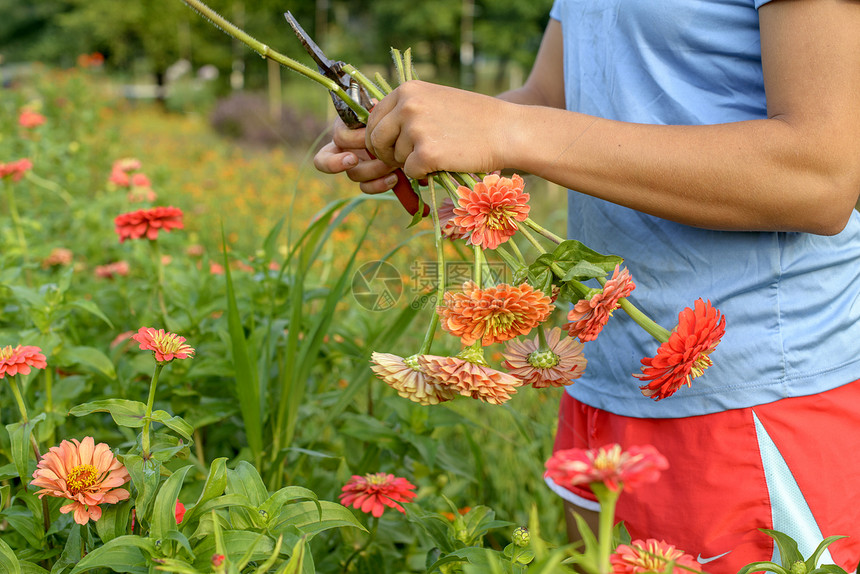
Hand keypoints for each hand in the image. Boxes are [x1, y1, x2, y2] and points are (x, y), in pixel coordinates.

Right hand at [312, 117, 401, 194]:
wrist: (399, 124)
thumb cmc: (385, 112)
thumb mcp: (375, 109)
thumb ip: (368, 113)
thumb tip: (371, 116)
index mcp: (340, 136)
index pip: (323, 158)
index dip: (334, 163)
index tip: (353, 159)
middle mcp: (343, 154)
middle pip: (344, 170)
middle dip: (363, 162)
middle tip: (382, 158)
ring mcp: (356, 167)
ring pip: (356, 177)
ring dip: (375, 170)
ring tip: (393, 163)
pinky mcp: (370, 178)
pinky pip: (369, 187)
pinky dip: (381, 185)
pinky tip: (395, 177)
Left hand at [365, 80, 511, 178]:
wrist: (506, 131)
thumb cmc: (474, 118)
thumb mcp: (435, 99)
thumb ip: (407, 109)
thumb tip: (375, 129)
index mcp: (407, 90)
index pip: (373, 119)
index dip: (379, 138)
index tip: (392, 147)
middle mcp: (407, 106)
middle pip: (376, 140)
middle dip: (387, 155)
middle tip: (407, 160)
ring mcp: (415, 129)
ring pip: (395, 158)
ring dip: (411, 163)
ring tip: (439, 154)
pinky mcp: (426, 154)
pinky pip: (410, 173)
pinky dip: (424, 174)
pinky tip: (444, 163)